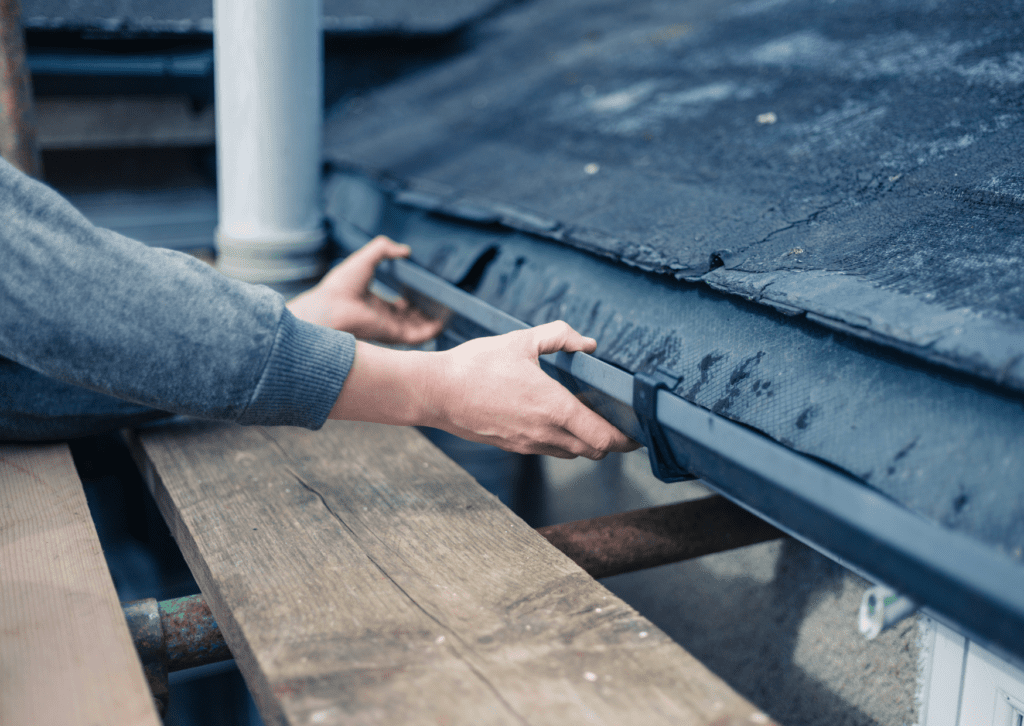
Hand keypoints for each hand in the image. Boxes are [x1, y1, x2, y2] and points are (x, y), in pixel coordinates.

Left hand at [287, 236, 443, 344]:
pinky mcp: (394, 335)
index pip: (398, 307)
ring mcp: (389, 327)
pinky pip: (417, 337)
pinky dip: (431, 331)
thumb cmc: (342, 284)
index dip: (412, 301)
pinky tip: (442, 322)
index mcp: (375, 304)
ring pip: (416, 328)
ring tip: (448, 312)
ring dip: (432, 322)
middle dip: (425, 313)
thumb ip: (384, 249)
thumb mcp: (366, 258)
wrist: (331, 306)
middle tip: (440, 304)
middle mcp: (383, 318)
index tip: (425, 293)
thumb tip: (405, 250)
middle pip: (410, 319)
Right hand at [331, 321, 639, 459]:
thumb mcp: (521, 341)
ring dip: (585, 441)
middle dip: (611, 440)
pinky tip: (555, 419)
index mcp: (553, 407)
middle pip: (593, 451)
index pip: (603, 437)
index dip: (626, 438)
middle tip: (619, 422)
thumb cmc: (476, 365)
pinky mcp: (513, 446)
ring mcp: (527, 444)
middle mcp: (544, 432)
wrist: (435, 392)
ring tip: (588, 419)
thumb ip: (559, 337)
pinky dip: (562, 440)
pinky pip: (548, 449)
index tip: (638, 431)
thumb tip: (587, 343)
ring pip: (571, 453)